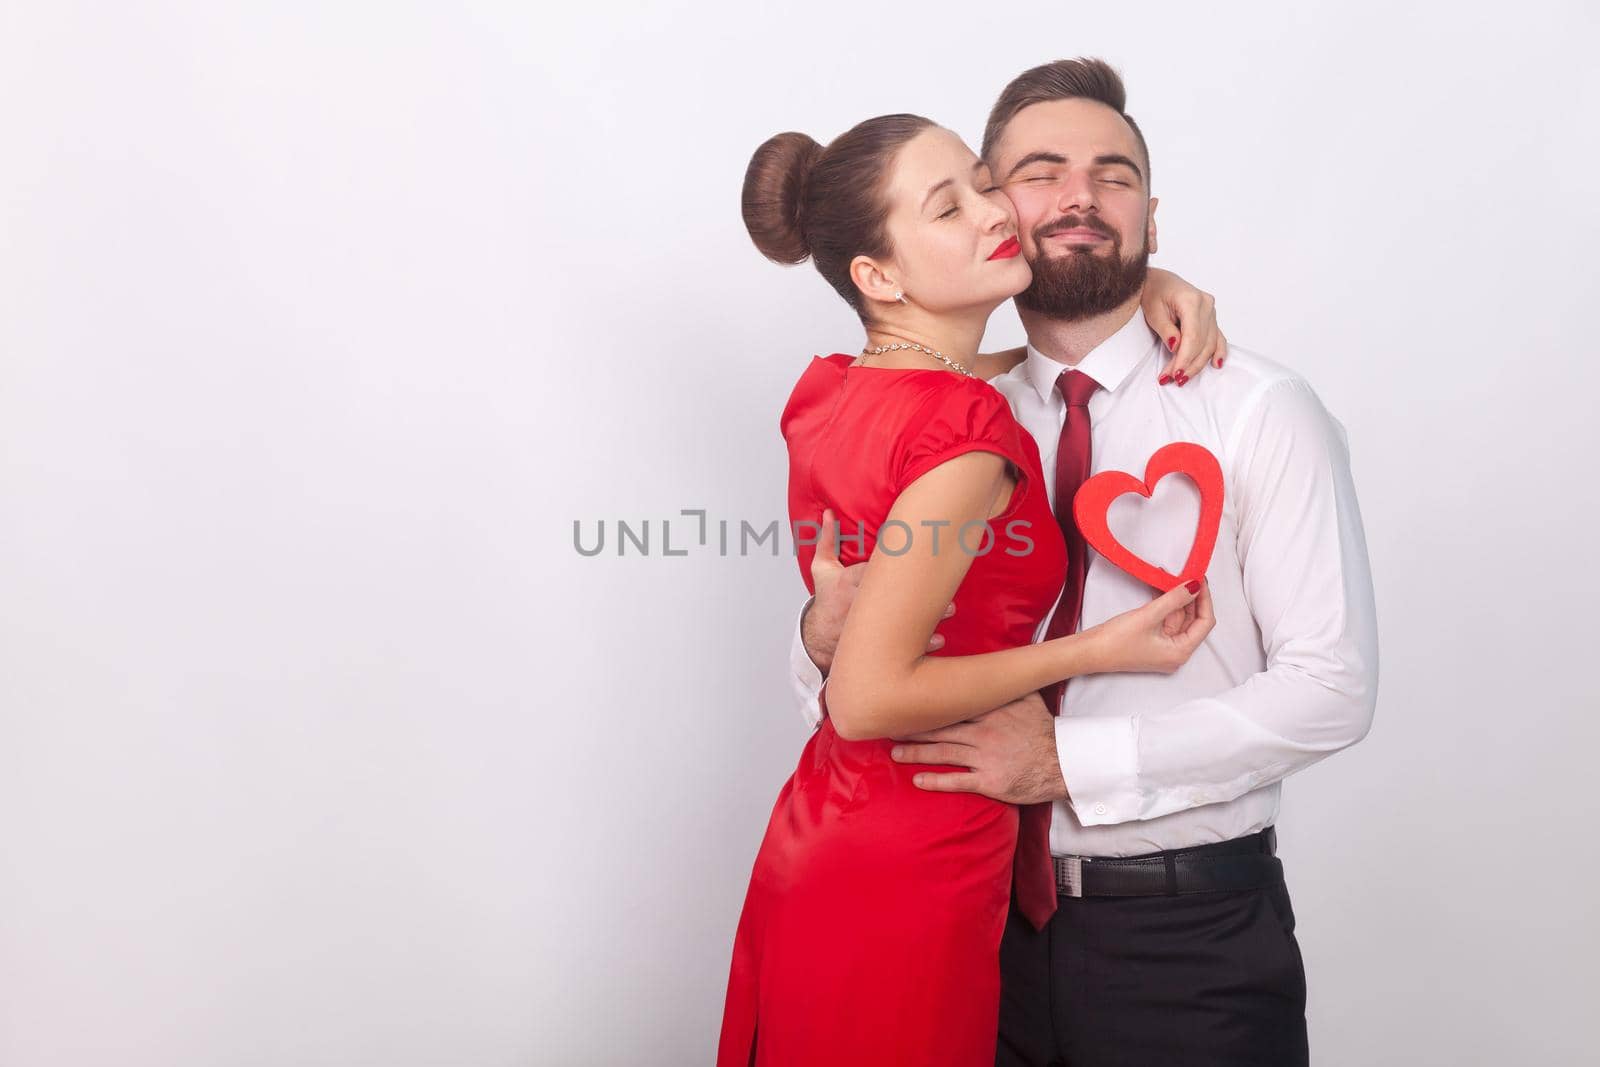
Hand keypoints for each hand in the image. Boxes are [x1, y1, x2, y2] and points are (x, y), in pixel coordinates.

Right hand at [802, 508, 952, 673]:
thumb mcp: (822, 569)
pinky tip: (939, 638)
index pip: (870, 571)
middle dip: (915, 593)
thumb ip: (827, 540)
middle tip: (943, 587)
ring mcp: (868, 628)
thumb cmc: (827, 599)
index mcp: (847, 584)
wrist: (817, 637)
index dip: (890, 563)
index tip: (911, 553)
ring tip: (949, 611)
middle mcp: (858, 606)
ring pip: (901, 624)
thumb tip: (829, 512)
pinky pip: (902, 646)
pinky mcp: (876, 644)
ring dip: (928, 619)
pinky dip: (921, 645)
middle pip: (890, 597)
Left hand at [886, 692, 1065, 803]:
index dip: (926, 701)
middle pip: (940, 726)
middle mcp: (984, 730)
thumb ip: (1006, 682)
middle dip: (912, 727)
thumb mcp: (1028, 698)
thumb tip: (993, 661)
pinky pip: (957, 780)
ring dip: (916, 753)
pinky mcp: (989, 780)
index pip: (951, 702)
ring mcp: (985, 756)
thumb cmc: (1043, 730)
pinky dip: (936, 781)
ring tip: (895, 753)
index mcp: (990, 709)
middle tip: (887, 726)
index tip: (903, 698)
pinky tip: (917, 780)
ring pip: (942, 752)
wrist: (1064, 763)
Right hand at [1081, 579, 1214, 674]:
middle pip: (1192, 620)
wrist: (1088, 652)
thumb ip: (1175, 599)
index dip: (1204, 599)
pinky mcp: (1151, 641)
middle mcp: (1175, 652)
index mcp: (1180, 652)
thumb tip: (1195, 586)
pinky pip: (1165, 620)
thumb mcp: (1148, 616)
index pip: (1204, 622)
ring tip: (1170, 578)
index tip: (1199, 579)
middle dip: (1189, 597)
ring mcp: (1163, 648)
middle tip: (1187, 574)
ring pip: (1177, 619)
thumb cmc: (1116, 641)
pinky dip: (1164, 605)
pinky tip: (1160, 589)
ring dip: (1175, 599)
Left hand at [1141, 268, 1228, 383]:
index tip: (1174, 373)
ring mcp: (1210, 311)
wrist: (1157, 280)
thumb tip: (1177, 348)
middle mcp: (1206, 305)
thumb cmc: (1153, 292)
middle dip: (1188, 364)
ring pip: (1210, 343)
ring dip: (1197, 363)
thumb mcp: (1153, 311)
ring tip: (1182, 377)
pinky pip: (1218, 336)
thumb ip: (1166, 330)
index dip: (1185, 358)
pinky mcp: (1210, 317)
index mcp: (1191, 300)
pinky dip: (1218, 351)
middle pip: (1202, 342)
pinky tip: (1216, 363)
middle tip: (1173, 379)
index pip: (1193, 336)